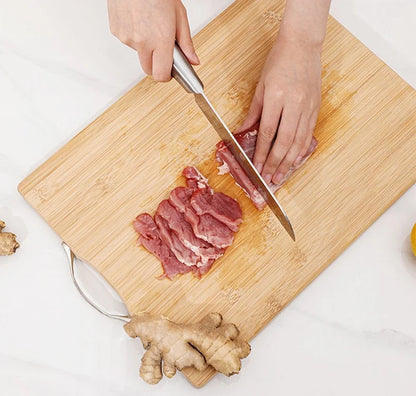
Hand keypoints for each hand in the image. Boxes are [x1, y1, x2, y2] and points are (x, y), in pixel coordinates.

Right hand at [107, 0, 198, 81]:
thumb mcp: (179, 15)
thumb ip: (186, 42)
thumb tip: (193, 60)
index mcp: (160, 39)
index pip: (161, 75)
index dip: (167, 76)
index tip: (170, 72)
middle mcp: (142, 42)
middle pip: (149, 70)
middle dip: (157, 65)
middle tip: (163, 50)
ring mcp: (127, 38)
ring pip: (139, 54)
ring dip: (146, 48)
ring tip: (150, 26)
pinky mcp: (117, 31)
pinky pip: (129, 42)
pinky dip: (135, 36)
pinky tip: (139, 21)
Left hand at [238, 36, 321, 184]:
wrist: (302, 45)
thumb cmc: (278, 62)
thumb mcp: (261, 86)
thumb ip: (253, 112)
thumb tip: (242, 132)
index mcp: (277, 97)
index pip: (267, 132)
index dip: (261, 152)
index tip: (256, 167)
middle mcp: (294, 104)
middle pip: (284, 141)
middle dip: (274, 163)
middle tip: (268, 179)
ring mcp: (307, 107)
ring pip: (298, 141)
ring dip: (288, 161)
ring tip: (280, 175)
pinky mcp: (316, 107)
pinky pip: (309, 133)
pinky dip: (302, 149)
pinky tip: (295, 161)